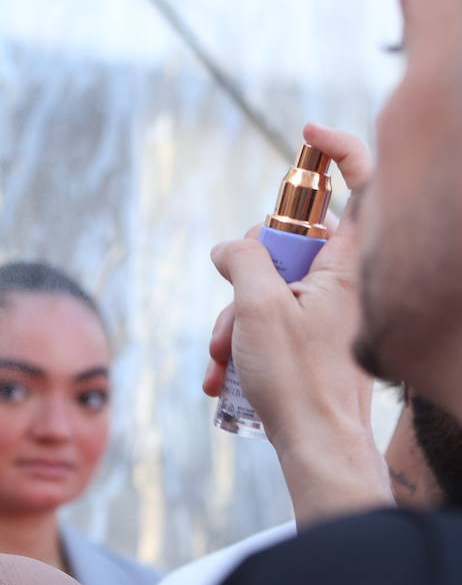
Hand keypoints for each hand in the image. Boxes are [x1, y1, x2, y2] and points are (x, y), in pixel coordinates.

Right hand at [204, 123, 390, 519]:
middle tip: (231, 307)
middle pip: (286, 244)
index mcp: (346, 263)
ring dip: (231, 321)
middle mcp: (343, 283)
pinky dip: (240, 344)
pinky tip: (224, 377)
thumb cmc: (298, 379)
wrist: (317, 447)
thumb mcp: (257, 307)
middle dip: (241, 274)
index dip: (338, 150)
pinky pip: (268, 324)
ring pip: (266, 290)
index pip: (361, 185)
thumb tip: (228, 246)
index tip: (306, 137)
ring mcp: (327, 313)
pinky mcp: (311, 341)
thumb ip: (242, 260)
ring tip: (223, 358)